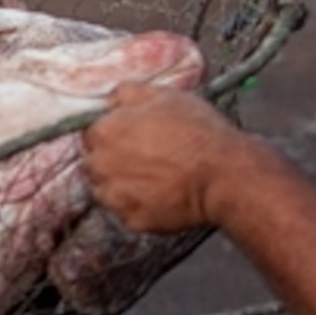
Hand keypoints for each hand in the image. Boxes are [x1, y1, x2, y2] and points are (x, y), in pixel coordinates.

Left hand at [83, 86, 253, 234]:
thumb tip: (111, 99)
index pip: (92, 134)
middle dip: (112, 161)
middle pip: (95, 164)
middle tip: (144, 159)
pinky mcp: (133, 220)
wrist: (223, 173)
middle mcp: (101, 167)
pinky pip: (128, 213)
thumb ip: (127, 93)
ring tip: (153, 178)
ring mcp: (115, 197)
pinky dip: (140, 206)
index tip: (130, 138)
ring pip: (106, 191)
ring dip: (121, 185)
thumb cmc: (197, 132)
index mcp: (104, 133)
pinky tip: (161, 195)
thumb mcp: (164, 95)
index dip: (112, 135)